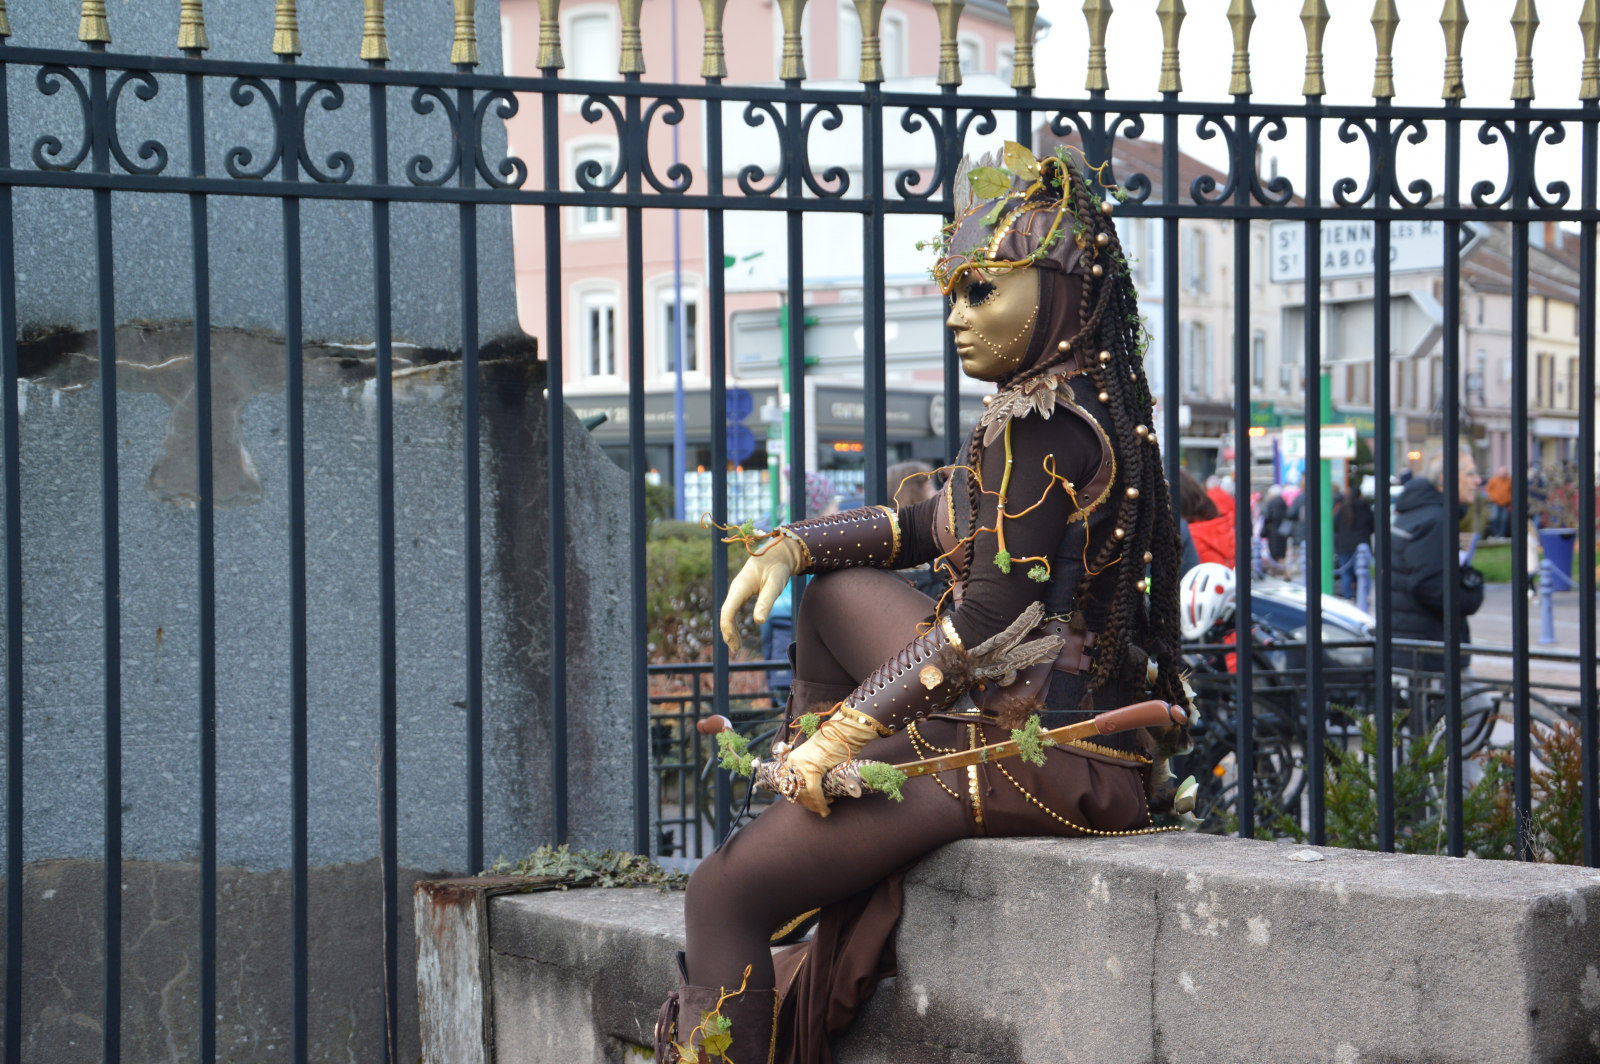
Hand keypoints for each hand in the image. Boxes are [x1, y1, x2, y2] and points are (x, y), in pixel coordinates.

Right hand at [719, 535, 803, 652]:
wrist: (777, 553)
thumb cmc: (777, 567)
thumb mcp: (775, 584)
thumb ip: (767, 601)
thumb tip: (759, 622)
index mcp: (740, 587)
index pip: (728, 611)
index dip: (728, 628)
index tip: (734, 644)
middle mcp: (736, 589)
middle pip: (726, 614)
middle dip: (728, 633)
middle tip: (736, 650)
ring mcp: (738, 591)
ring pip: (728, 613)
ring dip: (730, 630)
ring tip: (736, 645)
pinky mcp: (742, 593)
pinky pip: (733, 610)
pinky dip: (734, 623)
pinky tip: (737, 633)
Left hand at [781, 713, 882, 815]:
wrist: (843, 731)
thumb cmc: (835, 743)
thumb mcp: (817, 757)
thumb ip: (811, 769)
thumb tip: (813, 788)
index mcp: (793, 759)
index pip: (788, 785)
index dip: (798, 797)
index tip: (809, 803)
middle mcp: (794, 762)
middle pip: (793, 791)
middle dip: (806, 803)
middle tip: (818, 807)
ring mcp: (802, 765)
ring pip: (803, 794)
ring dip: (814, 805)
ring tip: (826, 806)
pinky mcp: (813, 768)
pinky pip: (814, 792)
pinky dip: (820, 803)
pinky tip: (826, 809)